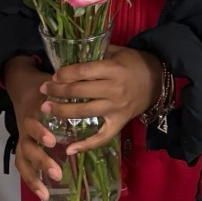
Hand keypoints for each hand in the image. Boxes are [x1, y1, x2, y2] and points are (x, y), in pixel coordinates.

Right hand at [3, 54, 61, 200]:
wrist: (21, 83)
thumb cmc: (43, 87)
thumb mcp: (54, 86)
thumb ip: (68, 93)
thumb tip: (94, 97)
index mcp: (33, 111)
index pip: (32, 123)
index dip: (40, 133)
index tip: (52, 141)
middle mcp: (25, 126)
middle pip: (27, 146)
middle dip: (42, 161)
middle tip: (58, 173)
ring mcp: (22, 136)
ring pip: (23, 159)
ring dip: (33, 177)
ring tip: (45, 194)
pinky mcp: (23, 144)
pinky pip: (23, 164)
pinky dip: (31, 180)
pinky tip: (42, 194)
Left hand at [40, 46, 162, 153]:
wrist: (158, 80)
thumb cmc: (134, 62)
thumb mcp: (118, 51)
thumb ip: (97, 53)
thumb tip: (71, 54)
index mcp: (113, 69)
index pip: (83, 72)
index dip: (65, 74)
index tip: (54, 75)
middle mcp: (114, 90)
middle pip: (80, 92)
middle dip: (58, 91)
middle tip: (43, 90)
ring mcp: (117, 108)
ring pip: (85, 113)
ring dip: (63, 112)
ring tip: (46, 108)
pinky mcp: (120, 123)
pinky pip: (102, 137)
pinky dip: (86, 145)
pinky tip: (70, 149)